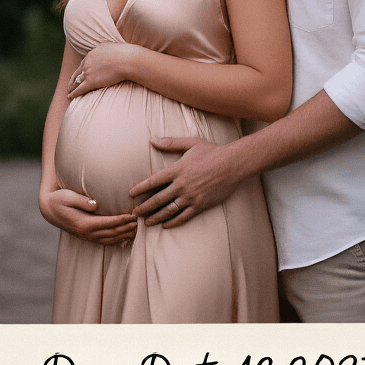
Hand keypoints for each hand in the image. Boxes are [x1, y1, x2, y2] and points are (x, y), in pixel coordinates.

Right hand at [40, 188, 136, 244]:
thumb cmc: (59, 199)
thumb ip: (82, 201)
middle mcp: (87, 233)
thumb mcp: (68, 196)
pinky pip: (105, 241)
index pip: (109, 223)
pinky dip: (117, 240)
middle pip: (112, 232)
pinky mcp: (87, 236)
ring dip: (125, 235)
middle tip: (141, 221)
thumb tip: (95, 204)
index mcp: (84, 223)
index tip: (134, 215)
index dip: (122, 220)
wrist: (49, 209)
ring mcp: (87, 236)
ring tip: (137, 230)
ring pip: (110, 239)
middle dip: (128, 228)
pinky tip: (125, 237)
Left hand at [67, 43, 141, 98]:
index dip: (80, 71)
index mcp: (91, 55)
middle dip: (72, 80)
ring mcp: (88, 73)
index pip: (83, 64)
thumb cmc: (123, 53)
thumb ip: (104, 48)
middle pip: (77, 73)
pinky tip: (70, 97)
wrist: (126, 60)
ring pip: (76, 82)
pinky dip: (73, 94)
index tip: (78, 75)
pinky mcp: (91, 82)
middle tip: (70, 85)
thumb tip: (105, 47)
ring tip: (69, 92)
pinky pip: (79, 89)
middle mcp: (87, 63)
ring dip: (71, 87)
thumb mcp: (110, 46)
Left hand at [129, 136, 244, 227]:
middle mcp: (182, 185)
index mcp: (177, 170)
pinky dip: (173, 222)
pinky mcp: (201, 205)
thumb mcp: (191, 143)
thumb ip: (170, 143)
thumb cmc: (212, 151)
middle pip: (158, 199)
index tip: (130, 194)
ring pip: (169, 210)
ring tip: (147, 223)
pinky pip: (184, 216)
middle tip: (134, 213)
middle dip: (144, 207)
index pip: (153, 181)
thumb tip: (152, 140)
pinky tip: (166, 224)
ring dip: (156, 217)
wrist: (233, 164)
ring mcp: (191, 196)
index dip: (140, 188)